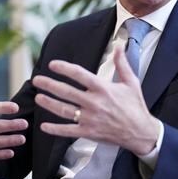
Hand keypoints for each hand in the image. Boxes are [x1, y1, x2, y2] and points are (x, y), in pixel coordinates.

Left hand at [32, 45, 158, 155]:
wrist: (141, 132)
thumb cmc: (135, 106)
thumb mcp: (131, 82)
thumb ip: (122, 64)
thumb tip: (119, 46)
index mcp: (103, 88)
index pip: (79, 75)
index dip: (64, 68)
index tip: (52, 64)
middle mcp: (94, 103)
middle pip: (66, 92)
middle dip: (49, 85)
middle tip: (37, 80)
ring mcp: (90, 119)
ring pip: (64, 110)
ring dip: (49, 103)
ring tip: (38, 98)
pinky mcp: (89, 132)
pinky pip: (68, 131)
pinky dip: (55, 129)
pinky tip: (44, 126)